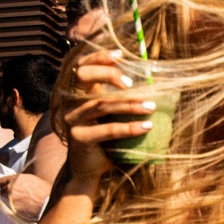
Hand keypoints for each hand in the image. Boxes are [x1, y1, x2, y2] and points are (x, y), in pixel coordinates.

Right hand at [61, 48, 158, 179]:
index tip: (120, 56)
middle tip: (133, 83)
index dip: (99, 57)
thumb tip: (153, 81)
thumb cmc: (103, 137)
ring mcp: (72, 119)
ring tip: (151, 106)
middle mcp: (70, 102)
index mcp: (77, 92)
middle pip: (85, 77)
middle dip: (110, 75)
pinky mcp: (79, 137)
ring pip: (102, 105)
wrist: (87, 168)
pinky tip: (147, 126)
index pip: (82, 66)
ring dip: (129, 104)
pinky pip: (108, 130)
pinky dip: (129, 127)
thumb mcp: (109, 113)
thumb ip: (117, 96)